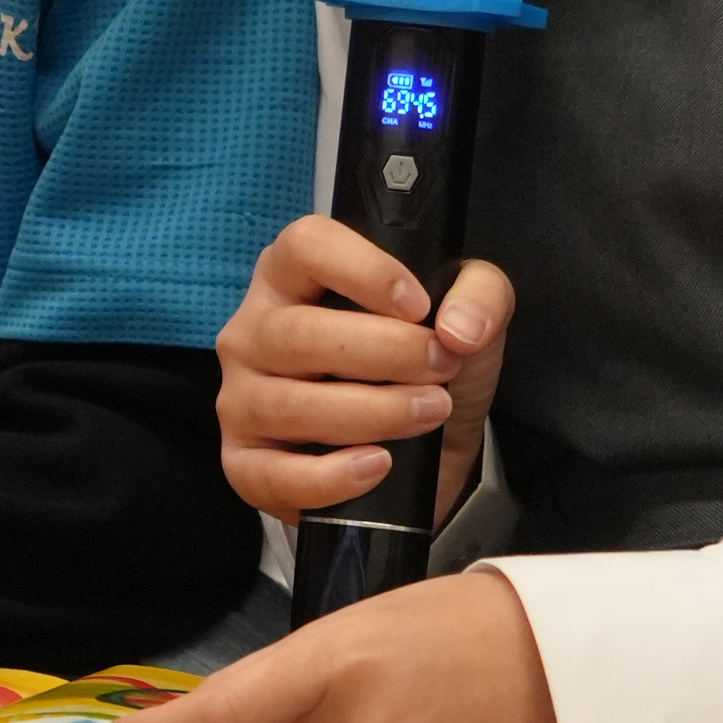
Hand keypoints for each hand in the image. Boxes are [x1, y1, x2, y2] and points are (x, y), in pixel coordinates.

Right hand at [217, 217, 508, 526]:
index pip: (305, 246)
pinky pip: (271, 475)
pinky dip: (330, 477)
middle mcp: (255, 331)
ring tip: (429, 413)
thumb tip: (458, 328)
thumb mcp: (469, 315)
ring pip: (289, 406)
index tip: (420, 306)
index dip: (363, 271)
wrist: (430, 448)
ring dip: (373, 412)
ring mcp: (241, 398)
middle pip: (298, 333)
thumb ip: (481, 296)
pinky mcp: (245, 463)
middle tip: (443, 368)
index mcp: (294, 275)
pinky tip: (378, 464)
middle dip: (386, 353)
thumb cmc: (427, 363)